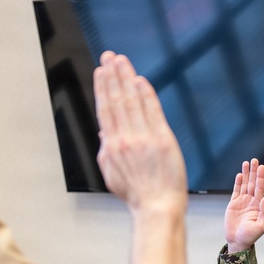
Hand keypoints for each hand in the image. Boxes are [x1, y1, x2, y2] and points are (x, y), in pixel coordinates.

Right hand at [93, 51, 186, 213]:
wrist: (157, 207)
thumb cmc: (137, 195)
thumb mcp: (112, 174)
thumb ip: (106, 150)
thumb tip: (103, 130)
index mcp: (111, 147)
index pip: (105, 110)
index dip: (102, 88)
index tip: (100, 72)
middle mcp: (125, 139)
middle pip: (116, 100)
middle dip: (112, 75)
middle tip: (108, 56)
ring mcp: (144, 138)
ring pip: (132, 101)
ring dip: (126, 78)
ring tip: (121, 60)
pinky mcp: (162, 140)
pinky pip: (152, 111)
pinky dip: (145, 94)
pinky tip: (140, 80)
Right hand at [224, 158, 263, 252]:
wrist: (238, 241)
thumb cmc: (250, 236)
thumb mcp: (262, 226)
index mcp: (258, 205)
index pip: (260, 188)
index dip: (261, 177)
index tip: (261, 167)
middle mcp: (251, 201)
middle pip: (253, 183)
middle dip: (254, 172)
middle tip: (255, 160)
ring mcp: (242, 201)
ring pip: (244, 184)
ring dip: (246, 174)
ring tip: (246, 163)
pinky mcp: (233, 204)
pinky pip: (236, 191)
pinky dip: (237, 183)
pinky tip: (240, 175)